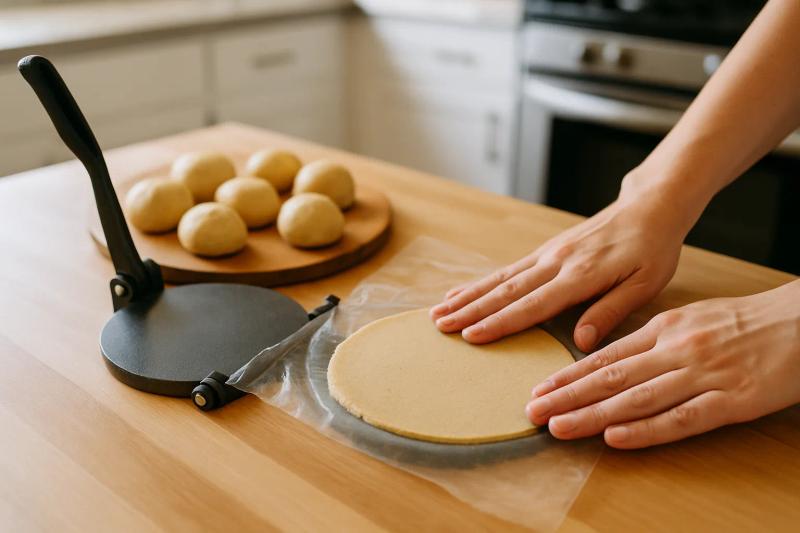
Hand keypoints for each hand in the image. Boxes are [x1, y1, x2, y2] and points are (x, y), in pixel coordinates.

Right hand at [430, 178, 698, 350]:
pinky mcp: (546, 251)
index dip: (501, 322)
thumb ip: (610, 311)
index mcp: (581, 274)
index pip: (534, 304)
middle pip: (506, 290)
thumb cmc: (652, 249)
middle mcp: (557, 262)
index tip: (471, 335)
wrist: (648, 207)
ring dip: (468, 296)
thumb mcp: (644, 284)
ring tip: (439, 311)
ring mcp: (548, 254)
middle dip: (470, 309)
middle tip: (440, 325)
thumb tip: (580, 341)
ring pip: (501, 278)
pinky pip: (508, 269)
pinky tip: (462, 291)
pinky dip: (482, 282)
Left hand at [526, 280, 799, 448]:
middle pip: (611, 377)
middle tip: (532, 411)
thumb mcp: (690, 318)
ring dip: (592, 414)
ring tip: (558, 426)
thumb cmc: (743, 321)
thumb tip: (609, 355)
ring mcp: (703, 375)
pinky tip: (616, 438)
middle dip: (566, 396)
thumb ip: (650, 338)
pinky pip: (683, 418)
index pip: (605, 356)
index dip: (568, 375)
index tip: (538, 388)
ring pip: (636, 398)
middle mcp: (676, 350)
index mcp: (664, 328)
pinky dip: (647, 430)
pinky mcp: (733, 400)